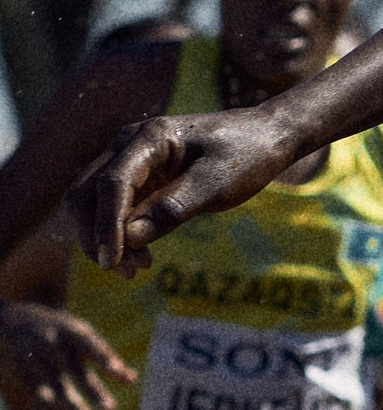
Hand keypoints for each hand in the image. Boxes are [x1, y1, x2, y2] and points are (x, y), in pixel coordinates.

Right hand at [0, 301, 136, 409]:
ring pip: (57, 386)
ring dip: (74, 407)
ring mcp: (34, 358)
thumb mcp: (80, 335)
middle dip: (92, 390)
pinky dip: (55, 409)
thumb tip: (132, 379)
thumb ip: (105, 355)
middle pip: (74, 370)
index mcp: (71, 330)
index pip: (89, 343)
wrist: (13, 321)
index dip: (103, 356)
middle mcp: (52, 343)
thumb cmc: (60, 331)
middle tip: (110, 409)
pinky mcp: (21, 371)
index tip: (117, 371)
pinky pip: (39, 393)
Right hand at [74, 105, 306, 272]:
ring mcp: (132, 160)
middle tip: (125, 271)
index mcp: (150, 137)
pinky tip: (142, 255)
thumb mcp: (218, 183)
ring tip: (137, 268)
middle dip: (97, 235)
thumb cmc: (248, 155)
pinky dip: (120, 233)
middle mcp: (130, 144)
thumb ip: (174, 208)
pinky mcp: (140, 178)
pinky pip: (115, 208)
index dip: (106, 226)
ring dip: (105, 237)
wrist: (268, 137)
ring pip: (94, 202)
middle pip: (87, 193)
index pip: (112, 183)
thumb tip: (129, 238)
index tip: (111, 262)